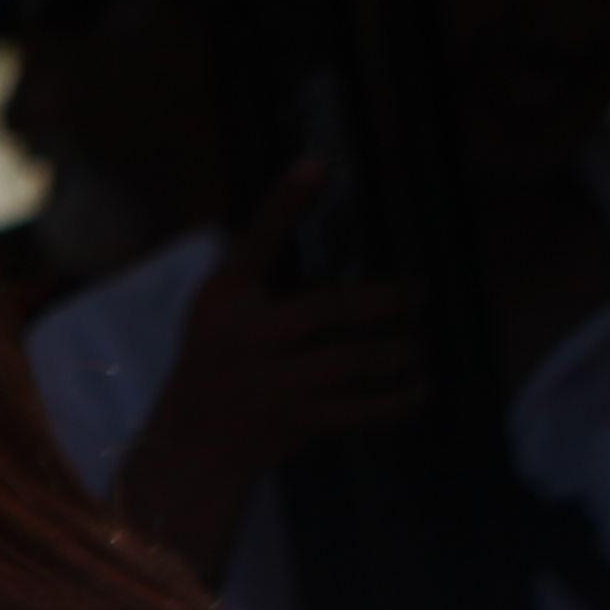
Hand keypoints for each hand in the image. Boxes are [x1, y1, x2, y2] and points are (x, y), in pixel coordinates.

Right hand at [111, 164, 428, 578]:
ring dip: (399, 353)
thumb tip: (331, 248)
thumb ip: (262, 284)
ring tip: (419, 345)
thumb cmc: (216, 366)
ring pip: (351, 363)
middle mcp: (244, 338)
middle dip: (385, 301)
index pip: (254, 243)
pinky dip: (396, 402)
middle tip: (419, 294)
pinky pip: (358, 411)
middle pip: (327, 310)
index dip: (285, 203)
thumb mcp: (219, 316)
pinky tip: (417, 390)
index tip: (319, 163)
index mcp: (223, 300)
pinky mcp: (292, 422)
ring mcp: (269, 384)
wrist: (189, 446)